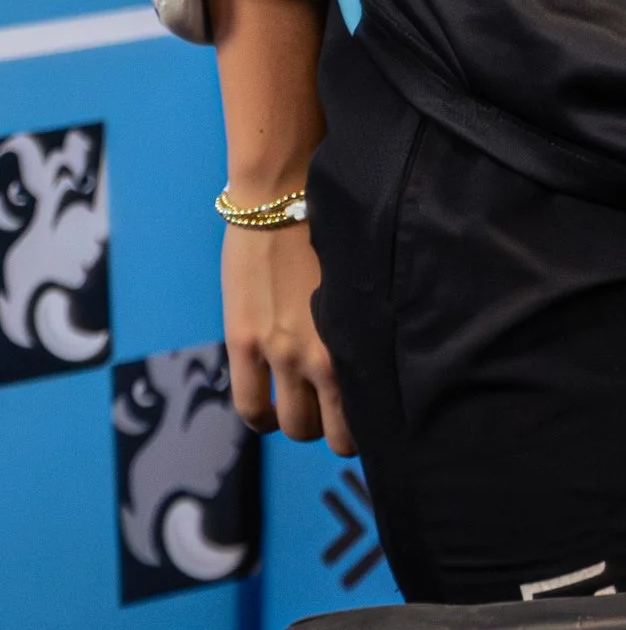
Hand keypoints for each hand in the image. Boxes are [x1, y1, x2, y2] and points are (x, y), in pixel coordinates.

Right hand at [222, 218, 354, 451]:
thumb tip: (373, 355)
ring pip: (297, 427)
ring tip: (304, 412)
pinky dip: (263, 419)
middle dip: (340, 431)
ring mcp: (284, 352)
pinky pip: (252, 409)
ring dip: (301, 426)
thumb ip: (360, 325)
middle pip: (339, 429)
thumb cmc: (329, 231)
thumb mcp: (358, 285)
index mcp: (361, 336)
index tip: (373, 417)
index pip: (375, 406)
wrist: (281, 198)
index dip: (373, 421)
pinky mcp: (246, 344)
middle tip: (338, 417)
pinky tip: (270, 413)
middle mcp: (327, 353)